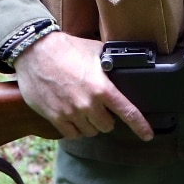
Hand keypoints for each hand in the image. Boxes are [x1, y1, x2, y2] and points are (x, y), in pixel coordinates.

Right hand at [14, 31, 153, 141]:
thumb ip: (111, 62)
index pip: (127, 112)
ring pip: (90, 131)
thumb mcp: (96, 51)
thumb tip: (124, 62)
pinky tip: (74, 119)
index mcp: (102, 88)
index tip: (147, 135)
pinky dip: (76, 129)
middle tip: (101, 108)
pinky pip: (72, 134)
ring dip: (91, 124)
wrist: (35, 51)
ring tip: (86, 111)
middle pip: (107, 125)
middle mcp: (88, 104)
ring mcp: (70, 112)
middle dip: (107, 118)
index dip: (140, 126)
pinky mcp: (54, 117)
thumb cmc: (66, 48)